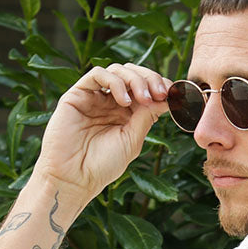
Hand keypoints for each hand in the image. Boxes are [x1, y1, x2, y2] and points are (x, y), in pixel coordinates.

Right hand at [33, 62, 171, 206]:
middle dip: (150, 79)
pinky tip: (123, 101)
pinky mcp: (78, 94)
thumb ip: (146, 118)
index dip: (160, 87)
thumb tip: (164, 98)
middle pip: (134, 75)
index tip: (173, 95)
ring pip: (118, 70)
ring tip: (143, 98)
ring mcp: (94, 96)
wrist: (74, 178)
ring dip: (135, 79)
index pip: (146, 89)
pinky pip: (97, 74)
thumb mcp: (132, 141)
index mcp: (126, 114)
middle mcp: (111, 102)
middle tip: (160, 93)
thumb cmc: (102, 166)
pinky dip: (115, 81)